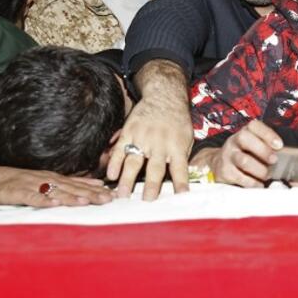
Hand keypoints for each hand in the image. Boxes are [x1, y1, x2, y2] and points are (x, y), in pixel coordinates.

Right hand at [0, 164, 112, 207]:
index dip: (96, 190)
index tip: (113, 195)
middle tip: (107, 200)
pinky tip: (53, 204)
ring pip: (54, 192)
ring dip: (70, 197)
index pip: (79, 185)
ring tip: (85, 201)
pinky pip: (31, 198)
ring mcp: (32, 186)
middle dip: (90, 194)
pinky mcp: (17, 193)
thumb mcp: (49, 182)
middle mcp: (47, 181)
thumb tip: (98, 185)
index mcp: (55, 179)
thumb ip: (72, 184)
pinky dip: (42, 201)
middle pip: (71, 188)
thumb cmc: (23, 183)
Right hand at [107, 60, 192, 200]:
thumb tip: (181, 180)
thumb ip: (181, 157)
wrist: (164, 96)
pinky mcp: (129, 132)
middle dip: (151, 185)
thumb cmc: (177, 121)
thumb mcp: (187, 137)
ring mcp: (143, 138)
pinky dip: (114, 162)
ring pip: (134, 161)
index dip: (181, 182)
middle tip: (147, 201)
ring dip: (128, 179)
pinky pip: (120, 149)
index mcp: (177, 146)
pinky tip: (110, 174)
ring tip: (122, 195)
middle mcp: (160, 143)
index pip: (180, 168)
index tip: (181, 196)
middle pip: (155, 168)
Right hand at [192, 120, 281, 187]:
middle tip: (274, 160)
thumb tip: (288, 159)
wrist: (220, 164)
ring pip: (243, 160)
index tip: (279, 145)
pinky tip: (259, 184)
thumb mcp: (254, 145)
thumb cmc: (245, 154)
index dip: (267, 134)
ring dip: (259, 169)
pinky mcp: (225, 171)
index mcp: (245, 132)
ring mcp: (228, 156)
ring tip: (267, 175)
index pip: (254, 126)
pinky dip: (252, 182)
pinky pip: (239, 177)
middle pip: (244, 138)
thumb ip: (268, 148)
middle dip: (262, 150)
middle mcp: (234, 141)